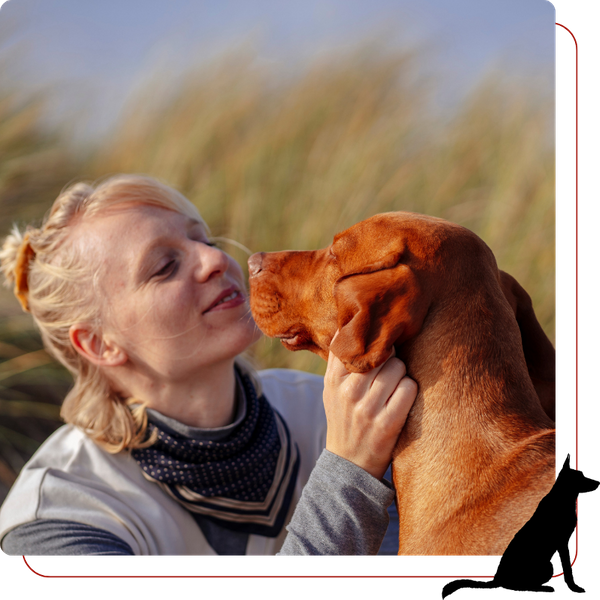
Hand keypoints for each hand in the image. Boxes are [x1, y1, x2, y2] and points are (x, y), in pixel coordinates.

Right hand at [323, 340, 417, 480]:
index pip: (355, 343)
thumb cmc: (344, 418)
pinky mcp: (387, 424)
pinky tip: (402, 398)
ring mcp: (367, 409)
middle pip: (382, 353)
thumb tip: (349, 324)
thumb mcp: (331, 389)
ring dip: (401, 374)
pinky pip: (409, 388)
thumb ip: (339, 360)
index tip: (377, 341)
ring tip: (394, 385)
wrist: (349, 464)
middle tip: (388, 370)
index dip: (371, 340)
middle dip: (390, 358)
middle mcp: (348, 392)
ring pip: (398, 368)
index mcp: (333, 379)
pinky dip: (409, 390)